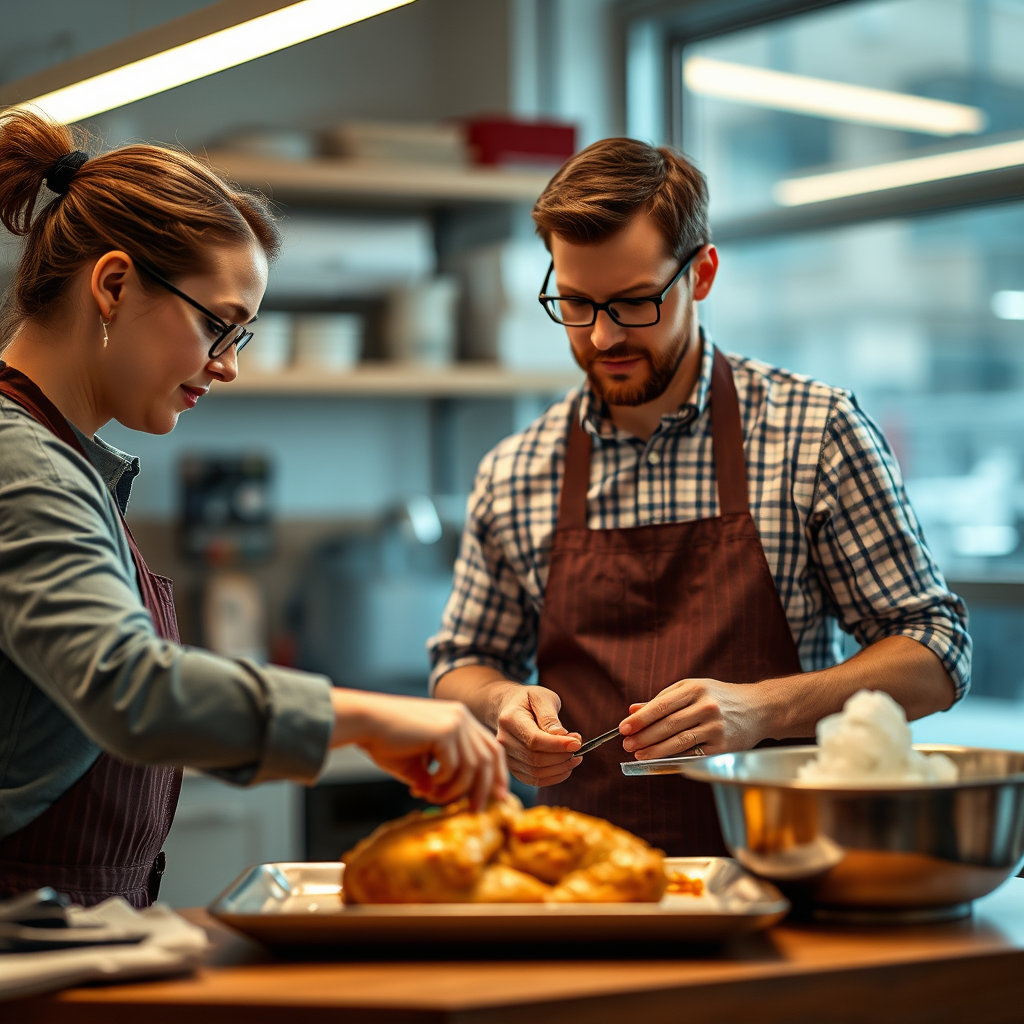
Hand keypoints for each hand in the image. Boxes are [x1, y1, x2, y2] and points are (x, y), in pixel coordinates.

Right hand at [331, 690, 508, 809]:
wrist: (365, 722)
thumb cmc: (387, 742)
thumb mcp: (420, 764)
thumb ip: (441, 777)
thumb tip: (456, 800)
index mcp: (460, 719)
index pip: (491, 747)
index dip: (497, 774)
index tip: (498, 798)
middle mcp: (462, 717)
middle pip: (488, 758)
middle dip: (484, 789)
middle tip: (475, 811)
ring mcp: (456, 722)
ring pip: (471, 767)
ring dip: (454, 790)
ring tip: (433, 797)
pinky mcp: (445, 731)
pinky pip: (452, 767)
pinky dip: (440, 782)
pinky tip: (424, 784)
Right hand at [495, 685, 581, 786]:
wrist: (511, 707)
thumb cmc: (530, 700)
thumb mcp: (542, 698)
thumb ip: (550, 718)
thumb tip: (562, 737)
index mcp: (509, 720)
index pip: (535, 740)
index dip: (558, 745)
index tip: (577, 743)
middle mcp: (504, 741)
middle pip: (536, 759)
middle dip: (562, 756)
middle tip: (578, 746)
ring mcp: (507, 757)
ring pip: (536, 773)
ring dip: (561, 768)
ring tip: (575, 756)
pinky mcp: (514, 768)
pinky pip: (535, 780)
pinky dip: (554, 777)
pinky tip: (566, 767)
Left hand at [619, 678, 767, 758]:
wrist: (759, 708)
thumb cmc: (719, 697)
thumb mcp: (692, 690)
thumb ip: (663, 699)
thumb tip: (632, 710)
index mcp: (695, 689)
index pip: (661, 705)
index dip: (640, 718)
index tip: (623, 727)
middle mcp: (706, 707)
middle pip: (668, 725)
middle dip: (644, 736)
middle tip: (627, 744)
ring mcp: (716, 727)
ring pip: (679, 742)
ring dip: (655, 750)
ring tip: (638, 754)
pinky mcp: (723, 746)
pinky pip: (693, 754)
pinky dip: (675, 758)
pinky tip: (660, 760)